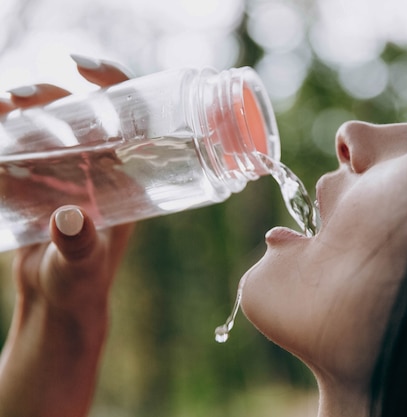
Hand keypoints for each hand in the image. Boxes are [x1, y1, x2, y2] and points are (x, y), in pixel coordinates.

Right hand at [0, 56, 133, 416]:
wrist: (57, 303)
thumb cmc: (82, 286)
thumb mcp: (82, 265)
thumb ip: (78, 246)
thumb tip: (70, 219)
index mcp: (126, 174)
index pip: (129, 115)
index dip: (111, 82)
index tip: (81, 66)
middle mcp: (99, 166)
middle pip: (79, 111)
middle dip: (49, 93)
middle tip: (20, 97)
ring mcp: (67, 172)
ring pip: (45, 124)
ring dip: (19, 109)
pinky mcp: (37, 182)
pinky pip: (18, 146)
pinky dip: (2, 134)